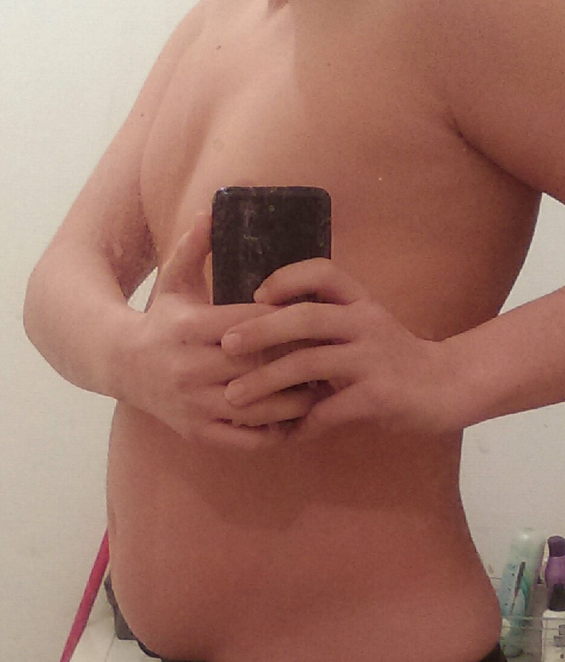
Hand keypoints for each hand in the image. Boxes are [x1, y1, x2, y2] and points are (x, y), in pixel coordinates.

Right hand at [120, 212, 319, 450]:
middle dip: (298, 361)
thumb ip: (195, 247)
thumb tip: (214, 208)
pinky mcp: (196, 432)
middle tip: (331, 356)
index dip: (288, 321)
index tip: (316, 318)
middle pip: (259, 364)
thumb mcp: (173, 281)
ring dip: (295, 400)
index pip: (251, 322)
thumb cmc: (159, 320)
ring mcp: (193, 404)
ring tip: (321, 388)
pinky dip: (274, 434)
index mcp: (189, 326)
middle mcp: (189, 367)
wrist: (120, 365)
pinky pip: (245, 439)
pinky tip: (295, 421)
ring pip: (258, 406)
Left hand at [220, 258, 452, 441]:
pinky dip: (302, 424)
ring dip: (266, 382)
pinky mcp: (378, 396)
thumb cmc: (394, 357)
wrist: (446, 386)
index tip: (256, 294)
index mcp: (360, 302)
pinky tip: (284, 434)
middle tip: (226, 345)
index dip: (287, 278)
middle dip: (260, 330)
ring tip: (235, 396)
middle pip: (306, 317)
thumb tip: (266, 324)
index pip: (323, 272)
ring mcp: (373, 359)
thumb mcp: (365, 327)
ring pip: (309, 364)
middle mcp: (366, 323)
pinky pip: (329, 410)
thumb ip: (327, 323)